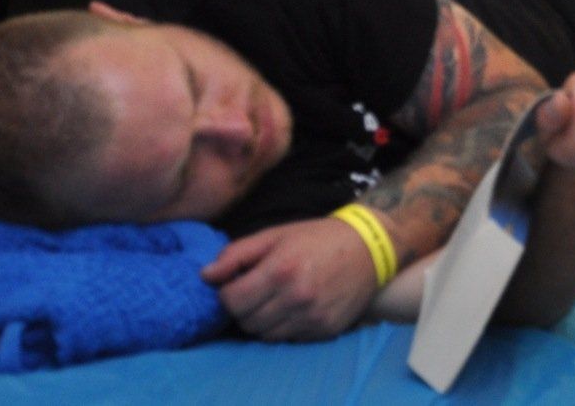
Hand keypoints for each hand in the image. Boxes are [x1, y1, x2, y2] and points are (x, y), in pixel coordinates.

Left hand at [203, 217, 378, 341]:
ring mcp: (311, 317)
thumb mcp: (275, 235)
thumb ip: (237, 254)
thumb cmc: (318, 237)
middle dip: (244, 308)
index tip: (237, 284)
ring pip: (264, 336)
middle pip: (246, 322)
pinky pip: (288, 339)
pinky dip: (284, 327)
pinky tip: (294, 308)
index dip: (228, 293)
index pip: (232, 301)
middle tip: (256, 292)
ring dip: (262, 321)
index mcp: (280, 270)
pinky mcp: (324, 330)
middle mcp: (296, 297)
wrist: (369, 248)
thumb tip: (205, 275)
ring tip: (275, 300)